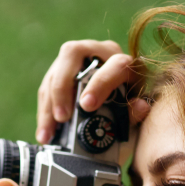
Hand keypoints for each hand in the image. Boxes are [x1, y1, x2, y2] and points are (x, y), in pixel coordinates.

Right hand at [35, 40, 151, 145]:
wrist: (116, 114)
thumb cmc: (127, 112)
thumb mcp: (134, 116)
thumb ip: (136, 112)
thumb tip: (140, 106)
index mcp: (123, 61)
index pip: (114, 64)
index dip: (100, 84)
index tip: (87, 106)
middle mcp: (98, 52)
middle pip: (73, 53)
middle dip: (63, 87)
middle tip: (63, 117)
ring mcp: (75, 60)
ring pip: (55, 72)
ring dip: (49, 104)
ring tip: (49, 132)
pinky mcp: (59, 72)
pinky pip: (46, 87)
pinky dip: (44, 111)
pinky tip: (45, 133)